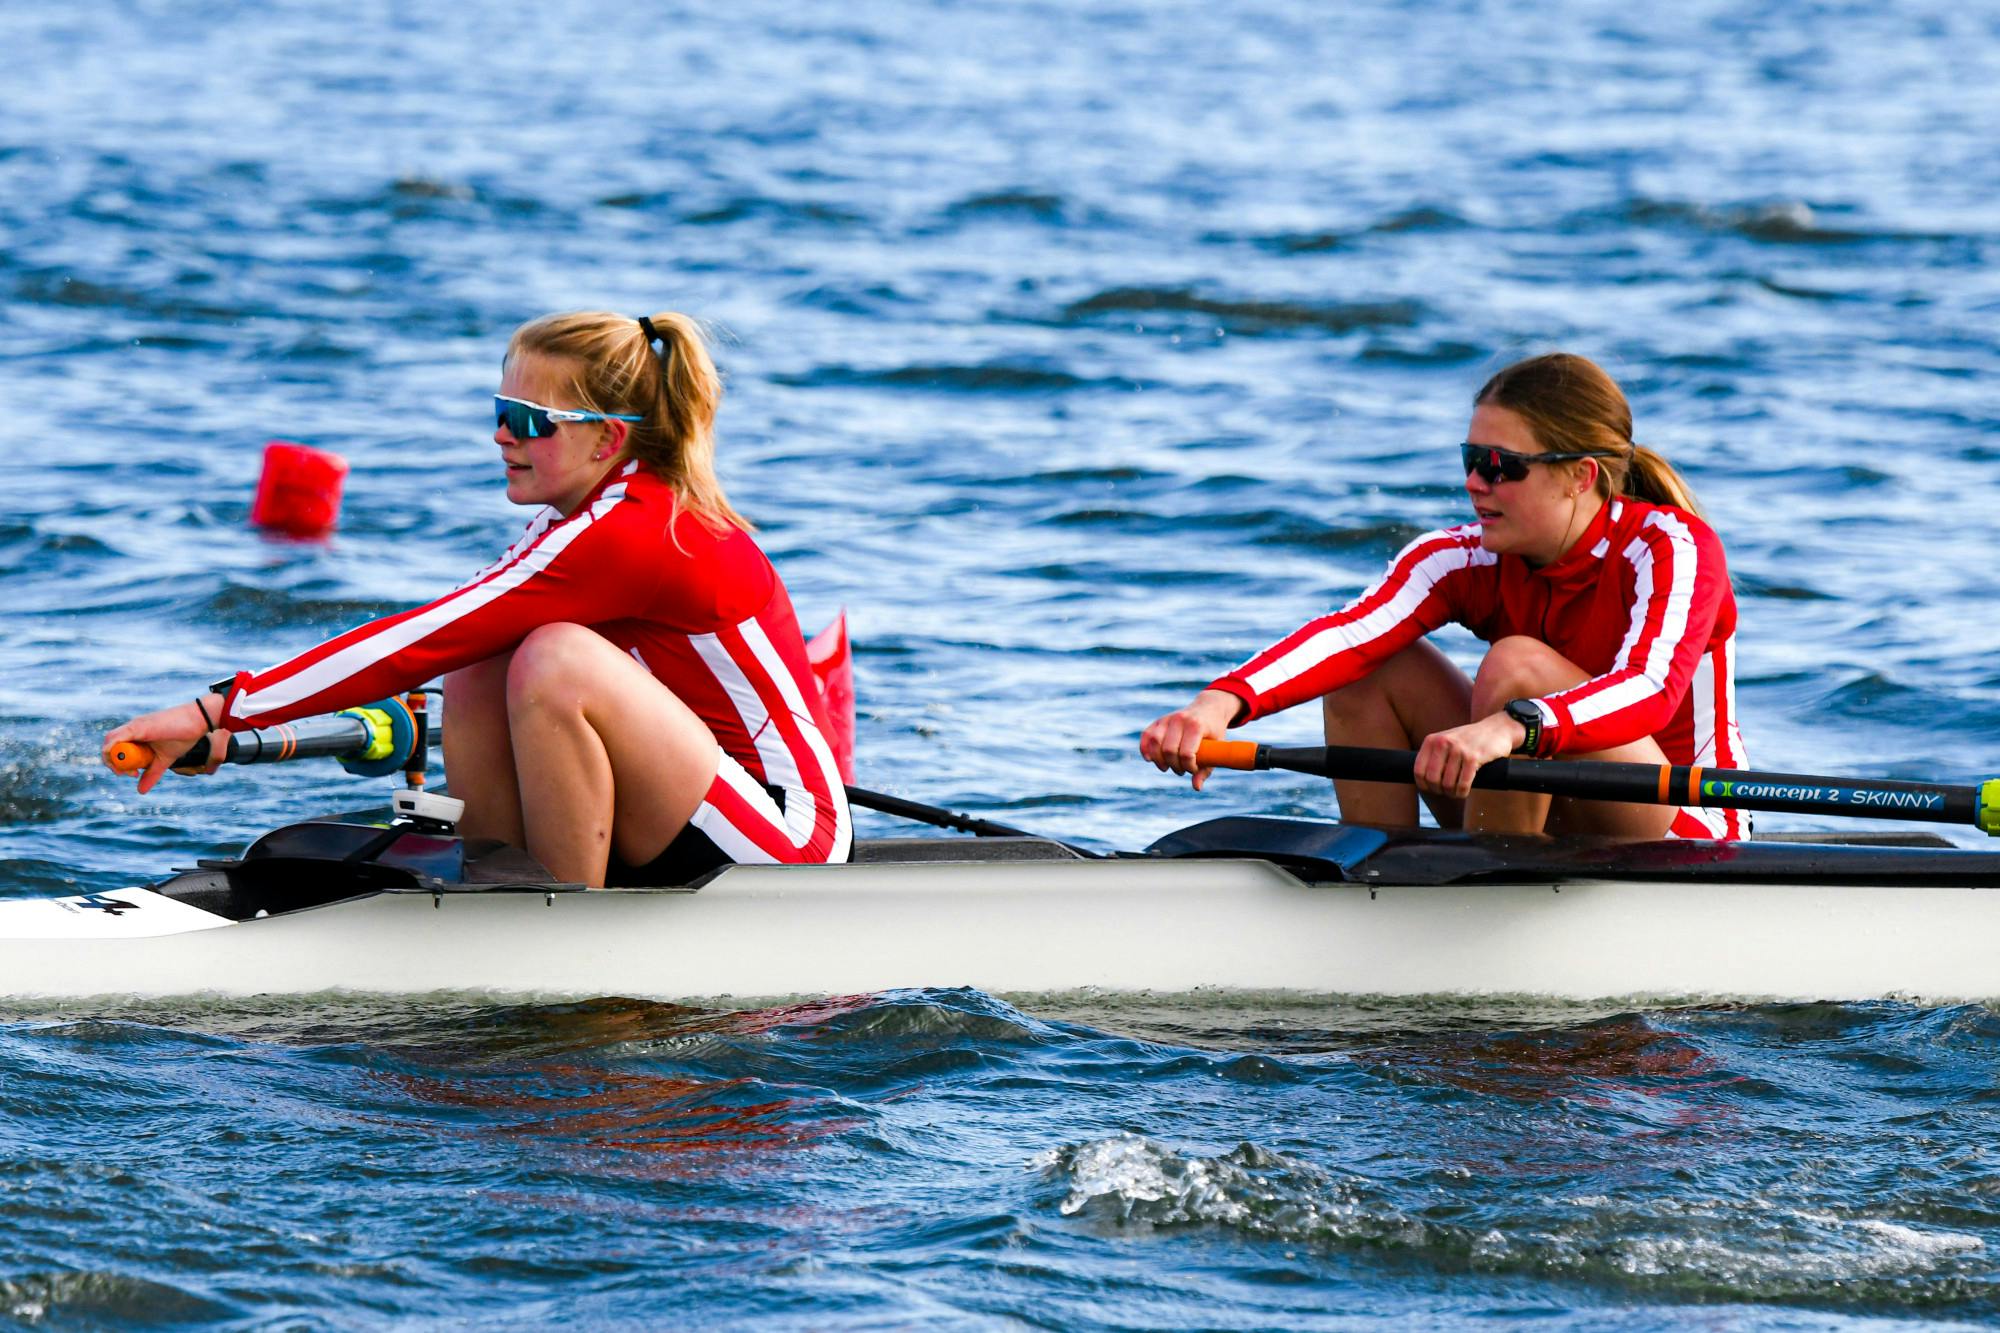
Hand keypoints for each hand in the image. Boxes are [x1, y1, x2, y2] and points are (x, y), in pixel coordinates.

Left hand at [103, 693, 228, 794]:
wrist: (198, 721)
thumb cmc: (184, 736)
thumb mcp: (165, 760)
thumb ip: (152, 774)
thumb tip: (140, 791)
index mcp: (137, 735)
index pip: (115, 749)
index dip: (118, 764)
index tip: (133, 774)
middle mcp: (132, 729)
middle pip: (108, 746)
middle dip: (113, 764)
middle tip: (130, 774)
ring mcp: (134, 727)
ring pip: (109, 741)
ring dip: (112, 758)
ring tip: (127, 770)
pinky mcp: (137, 727)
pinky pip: (116, 737)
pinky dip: (111, 748)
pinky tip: (119, 759)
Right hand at [1139, 689, 1241, 790]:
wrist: (1209, 708)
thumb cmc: (1214, 732)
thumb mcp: (1216, 749)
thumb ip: (1206, 769)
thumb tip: (1196, 787)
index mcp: (1196, 726)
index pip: (1186, 753)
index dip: (1189, 767)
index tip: (1194, 769)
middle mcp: (1180, 720)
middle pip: (1169, 750)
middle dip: (1174, 766)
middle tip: (1182, 771)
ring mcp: (1168, 718)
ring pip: (1155, 742)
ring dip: (1159, 760)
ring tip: (1166, 767)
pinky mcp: (1159, 720)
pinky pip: (1146, 735)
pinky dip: (1145, 748)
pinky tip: (1149, 759)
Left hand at [1412, 711, 1525, 798]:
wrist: (1497, 729)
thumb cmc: (1470, 739)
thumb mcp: (1447, 740)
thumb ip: (1434, 754)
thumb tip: (1423, 780)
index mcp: (1432, 740)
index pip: (1418, 770)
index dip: (1423, 785)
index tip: (1431, 789)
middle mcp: (1443, 743)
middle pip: (1432, 779)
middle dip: (1439, 790)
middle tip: (1447, 792)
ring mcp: (1458, 749)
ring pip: (1447, 784)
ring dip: (1452, 793)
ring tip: (1457, 792)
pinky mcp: (1473, 757)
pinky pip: (1462, 784)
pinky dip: (1462, 792)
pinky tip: (1465, 791)